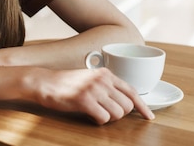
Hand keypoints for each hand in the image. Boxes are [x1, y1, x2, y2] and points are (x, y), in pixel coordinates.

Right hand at [29, 67, 154, 124]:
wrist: (44, 82)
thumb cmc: (66, 83)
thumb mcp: (90, 78)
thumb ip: (107, 86)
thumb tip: (126, 103)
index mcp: (106, 73)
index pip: (132, 91)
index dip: (143, 106)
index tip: (149, 116)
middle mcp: (102, 80)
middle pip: (127, 106)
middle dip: (119, 114)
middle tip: (105, 112)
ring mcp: (93, 89)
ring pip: (117, 114)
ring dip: (108, 117)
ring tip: (95, 111)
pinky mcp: (84, 100)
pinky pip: (103, 118)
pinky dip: (98, 120)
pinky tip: (89, 114)